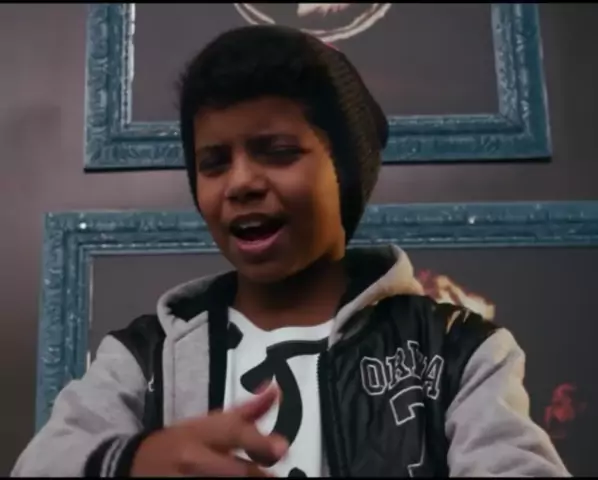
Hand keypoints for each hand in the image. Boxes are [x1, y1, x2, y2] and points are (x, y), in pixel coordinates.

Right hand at [131, 383, 287, 476]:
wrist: (135, 464)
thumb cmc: (181, 441)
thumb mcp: (208, 423)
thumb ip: (245, 412)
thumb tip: (276, 389)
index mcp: (201, 432)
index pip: (233, 433)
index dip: (260, 442)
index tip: (282, 448)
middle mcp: (193, 457)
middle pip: (236, 469)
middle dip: (260, 475)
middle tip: (274, 476)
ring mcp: (185, 479)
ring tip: (261, 479)